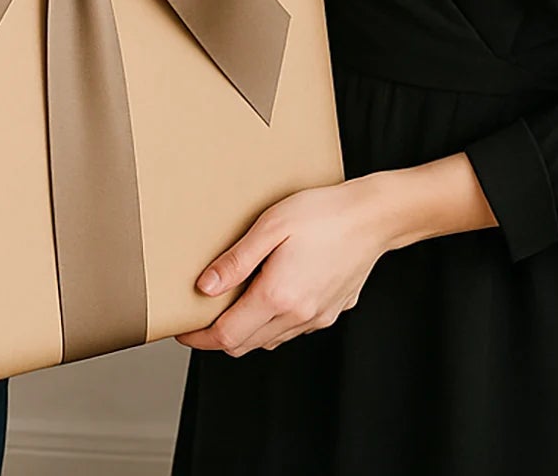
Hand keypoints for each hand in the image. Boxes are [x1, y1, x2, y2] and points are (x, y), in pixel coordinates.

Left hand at [175, 178, 389, 356]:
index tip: (184, 330)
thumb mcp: (271, 226)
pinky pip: (293, 328)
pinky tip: (270, 295)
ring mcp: (317, 316)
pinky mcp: (331, 310)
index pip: (228, 336)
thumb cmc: (323, 213)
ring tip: (233, 302)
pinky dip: (272, 322)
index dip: (200, 337)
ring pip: (270, 339)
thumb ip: (236, 261)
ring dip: (246, 330)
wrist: (373, 216)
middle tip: (201, 317)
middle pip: (246, 344)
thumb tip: (205, 287)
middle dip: (219, 336)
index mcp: (278, 296)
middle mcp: (298, 315)